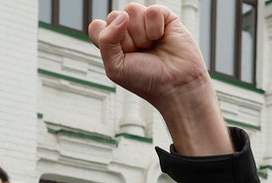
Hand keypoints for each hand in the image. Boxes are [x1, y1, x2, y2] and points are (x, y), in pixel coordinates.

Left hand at [88, 4, 230, 155]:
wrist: (174, 84)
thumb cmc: (144, 79)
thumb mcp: (115, 67)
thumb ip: (106, 41)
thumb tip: (122, 16)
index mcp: (111, 42)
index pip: (97, 26)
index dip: (106, 38)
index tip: (119, 54)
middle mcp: (126, 30)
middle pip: (113, 16)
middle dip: (125, 39)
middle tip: (138, 53)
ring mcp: (145, 22)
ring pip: (132, 10)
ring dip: (141, 33)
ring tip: (150, 46)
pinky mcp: (165, 17)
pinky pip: (153, 10)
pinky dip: (156, 27)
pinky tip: (161, 38)